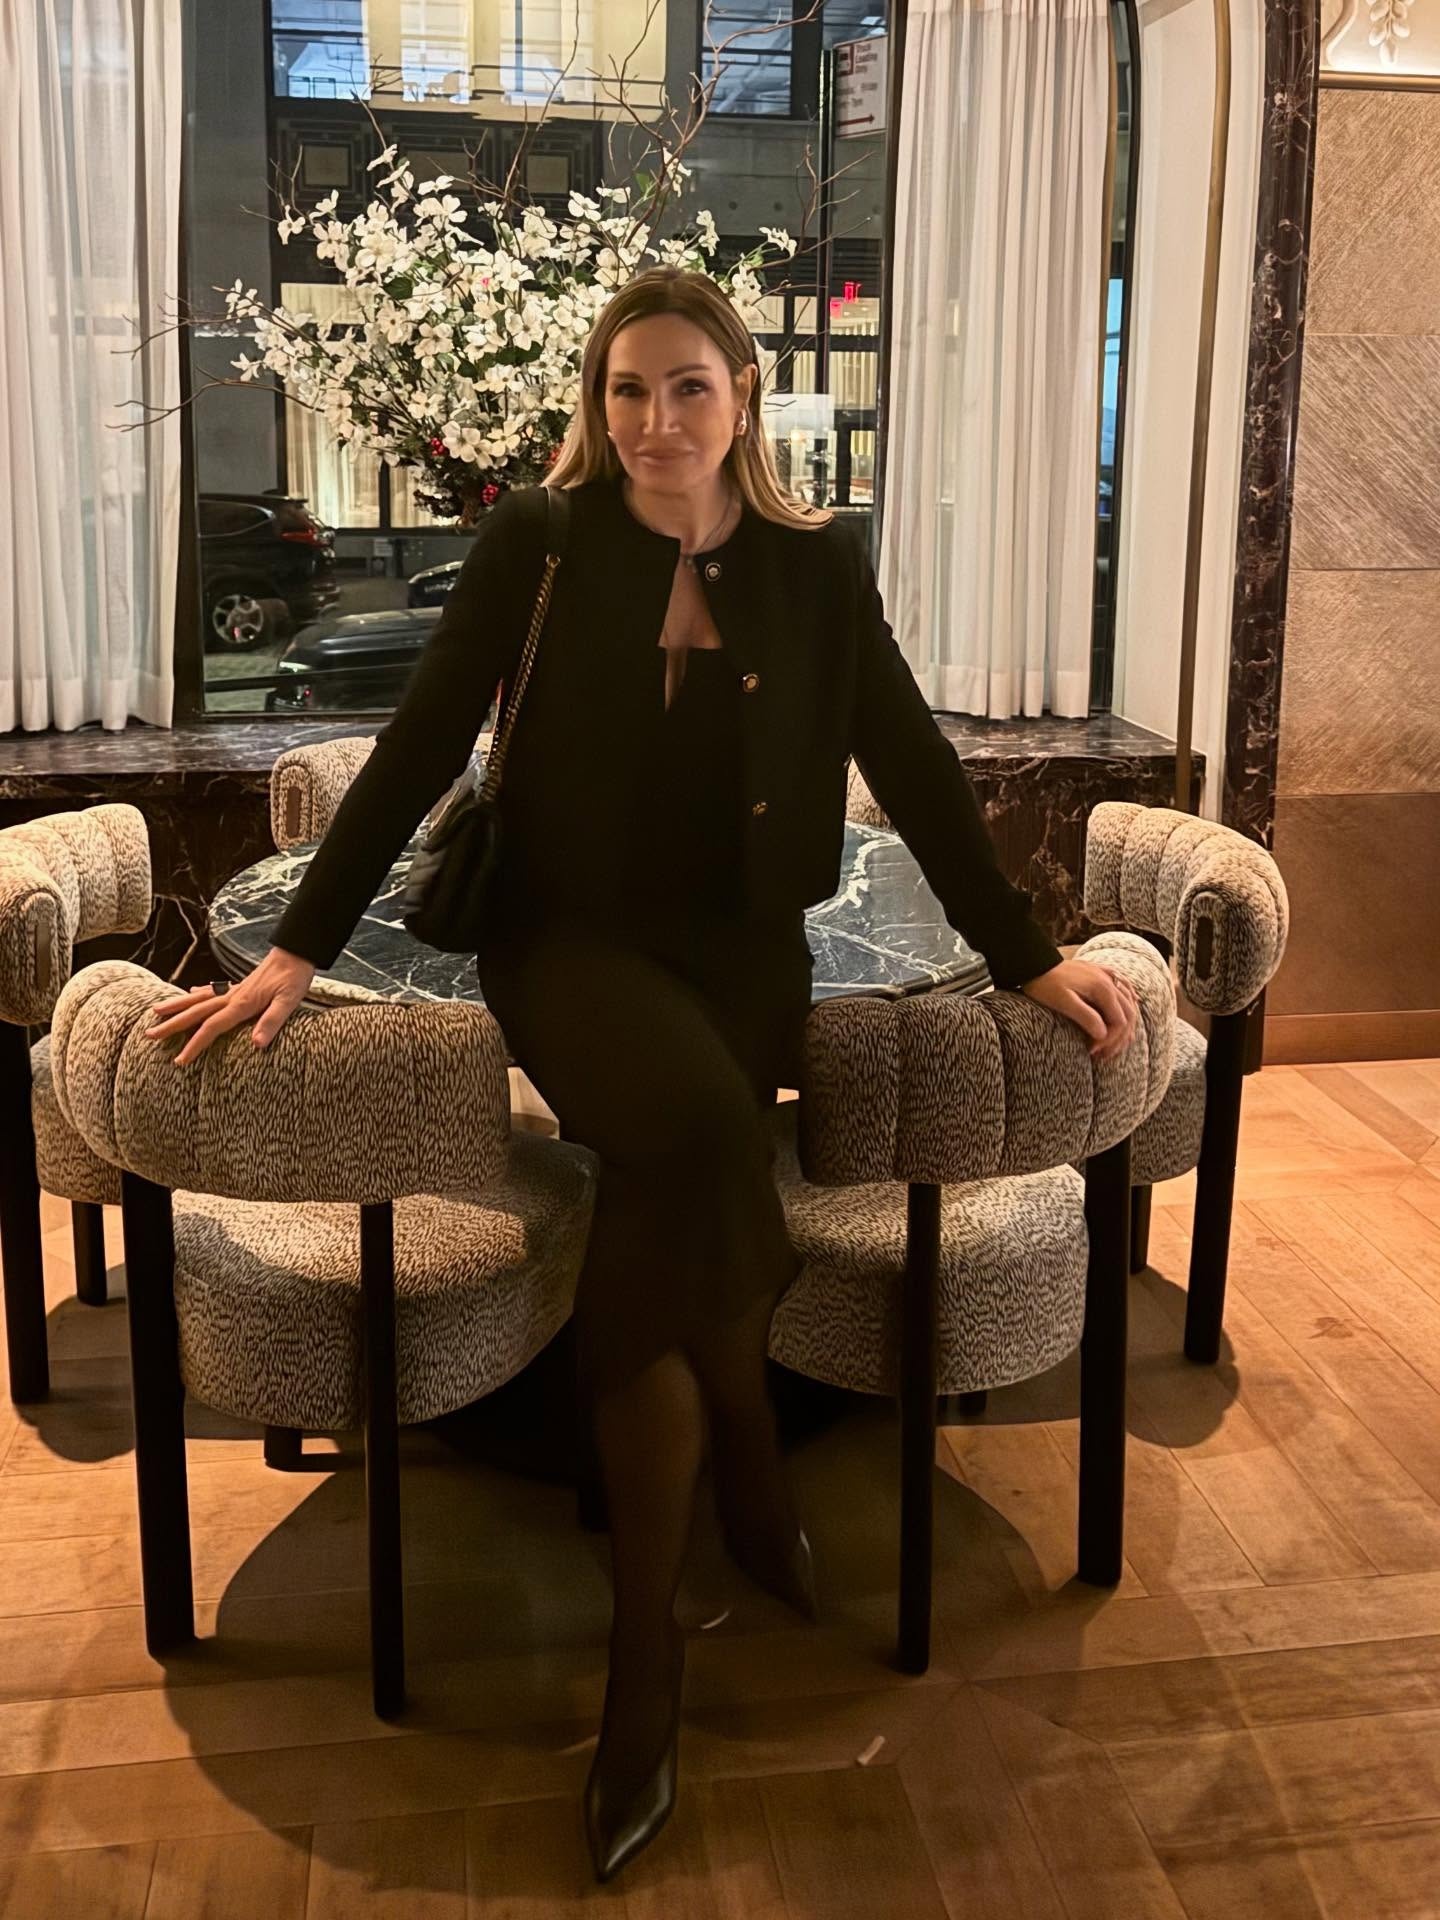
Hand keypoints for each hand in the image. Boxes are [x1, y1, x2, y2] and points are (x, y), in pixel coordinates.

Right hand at [143, 948, 317, 1065]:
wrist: (296, 950)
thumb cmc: (295, 977)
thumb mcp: (289, 1001)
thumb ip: (271, 1022)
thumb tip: (256, 1045)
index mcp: (242, 1003)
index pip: (211, 1027)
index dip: (194, 1045)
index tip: (179, 1060)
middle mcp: (232, 995)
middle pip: (196, 1012)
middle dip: (172, 1025)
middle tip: (149, 1035)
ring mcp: (234, 989)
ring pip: (198, 999)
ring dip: (177, 1006)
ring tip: (156, 1011)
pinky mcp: (240, 986)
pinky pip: (212, 991)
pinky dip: (198, 994)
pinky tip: (190, 993)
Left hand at [1019, 958, 1140, 1063]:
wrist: (1035, 963)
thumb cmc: (1045, 984)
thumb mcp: (1063, 1002)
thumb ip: (1085, 1017)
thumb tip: (1103, 1035)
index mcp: (1102, 988)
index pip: (1118, 1021)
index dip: (1109, 1041)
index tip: (1093, 1052)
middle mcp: (1110, 980)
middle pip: (1128, 1015)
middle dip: (1118, 1038)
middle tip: (1103, 1055)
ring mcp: (1107, 975)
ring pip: (1129, 1003)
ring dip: (1124, 1025)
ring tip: (1111, 1043)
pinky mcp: (1101, 973)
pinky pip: (1124, 987)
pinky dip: (1129, 1001)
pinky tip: (1130, 1007)